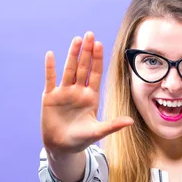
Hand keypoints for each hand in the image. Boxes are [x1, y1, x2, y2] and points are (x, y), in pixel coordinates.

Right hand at [41, 32, 133, 156]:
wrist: (61, 146)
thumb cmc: (80, 139)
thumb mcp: (97, 132)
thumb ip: (113, 125)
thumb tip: (131, 121)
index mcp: (90, 97)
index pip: (95, 74)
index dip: (97, 59)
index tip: (99, 45)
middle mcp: (78, 91)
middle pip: (83, 68)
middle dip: (86, 52)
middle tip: (90, 34)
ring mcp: (64, 93)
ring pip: (69, 70)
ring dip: (72, 55)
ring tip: (76, 40)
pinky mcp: (50, 97)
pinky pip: (50, 79)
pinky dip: (50, 68)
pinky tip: (51, 54)